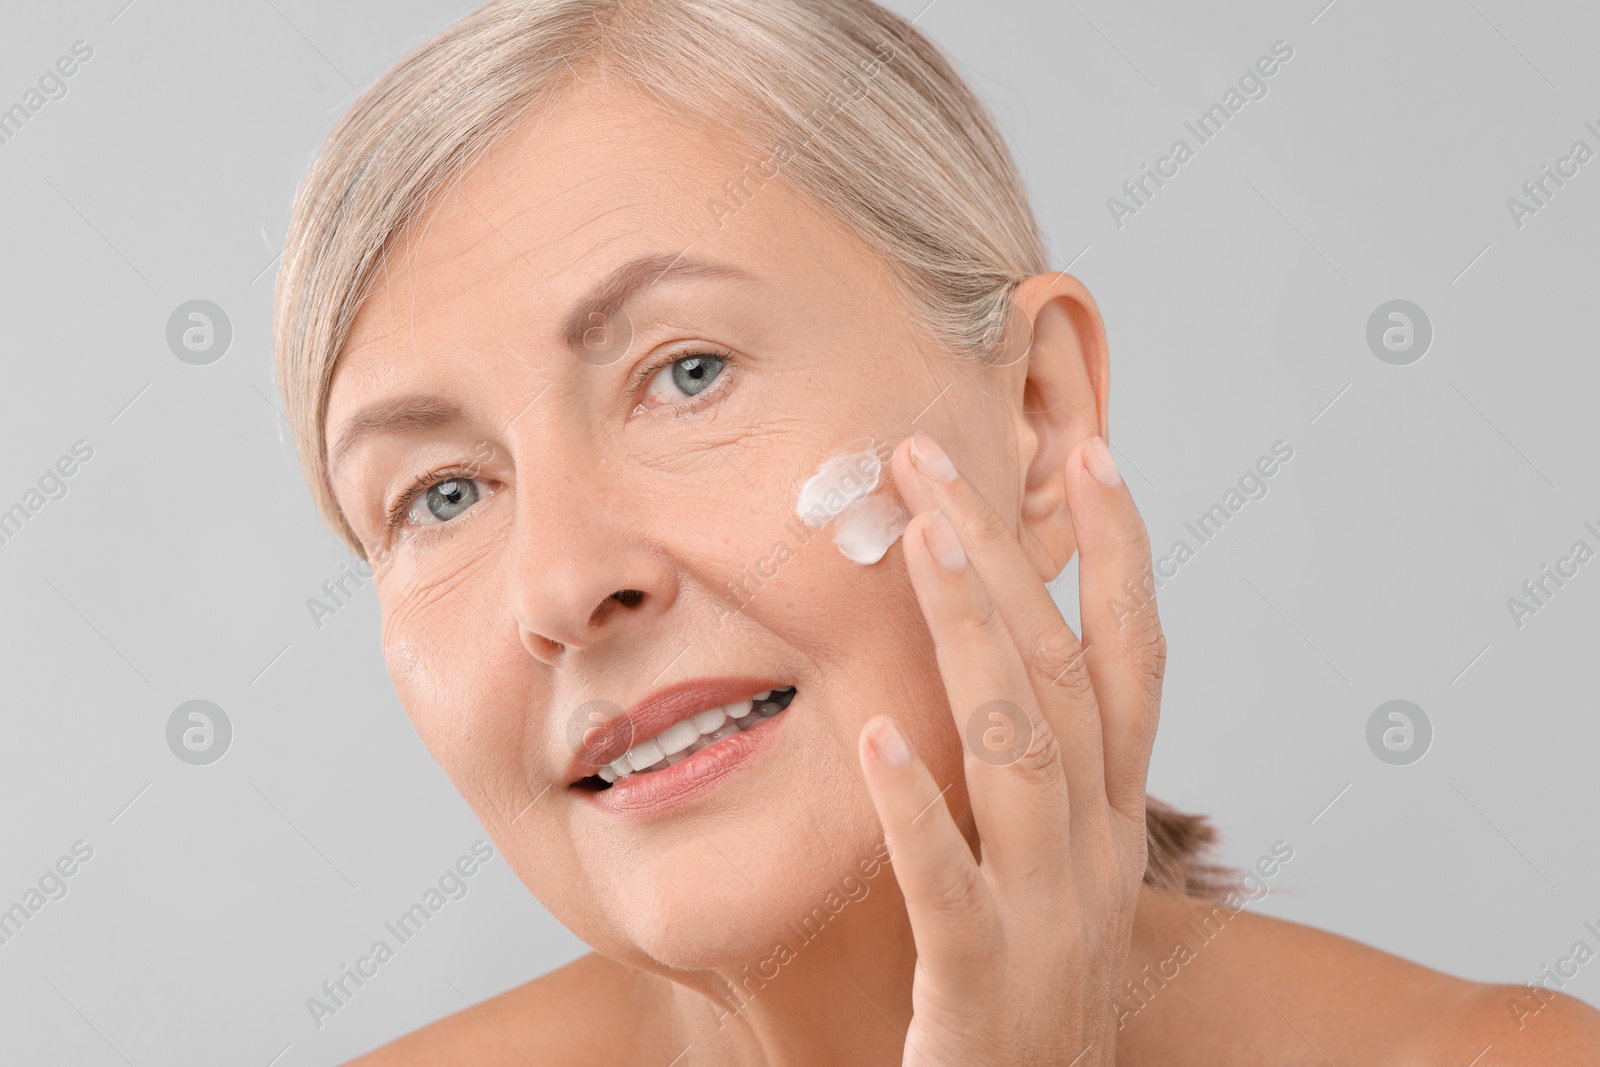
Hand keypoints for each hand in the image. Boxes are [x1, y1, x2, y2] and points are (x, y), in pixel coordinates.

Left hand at [856, 430, 1164, 1065]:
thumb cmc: (1018, 1003)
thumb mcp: (1044, 881)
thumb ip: (1023, 788)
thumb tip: (979, 680)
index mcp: (1108, 826)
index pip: (1132, 666)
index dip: (1123, 555)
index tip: (1094, 448)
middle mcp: (1096, 860)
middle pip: (1065, 679)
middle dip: (1006, 558)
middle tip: (931, 459)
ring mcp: (1049, 926)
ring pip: (1023, 754)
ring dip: (973, 637)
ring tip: (919, 540)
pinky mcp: (981, 991)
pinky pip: (950, 889)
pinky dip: (917, 809)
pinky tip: (872, 735)